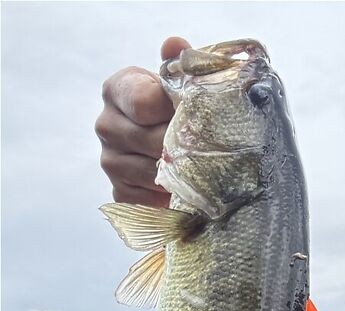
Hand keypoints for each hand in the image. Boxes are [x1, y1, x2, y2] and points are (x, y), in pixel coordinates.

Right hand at [95, 37, 189, 206]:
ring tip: (200, 169)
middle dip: (184, 146)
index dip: (174, 111)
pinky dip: (169, 197)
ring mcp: (110, 162)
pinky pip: (149, 200)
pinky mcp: (120, 193)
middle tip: (209, 148)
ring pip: (153, 173)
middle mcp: (106, 125)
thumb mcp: (177, 83)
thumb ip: (178, 66)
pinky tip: (182, 189)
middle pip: (152, 141)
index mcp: (116, 90)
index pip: (144, 103)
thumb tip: (174, 46)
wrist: (169, 142)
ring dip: (180, 174)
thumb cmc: (175, 109)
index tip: (193, 114)